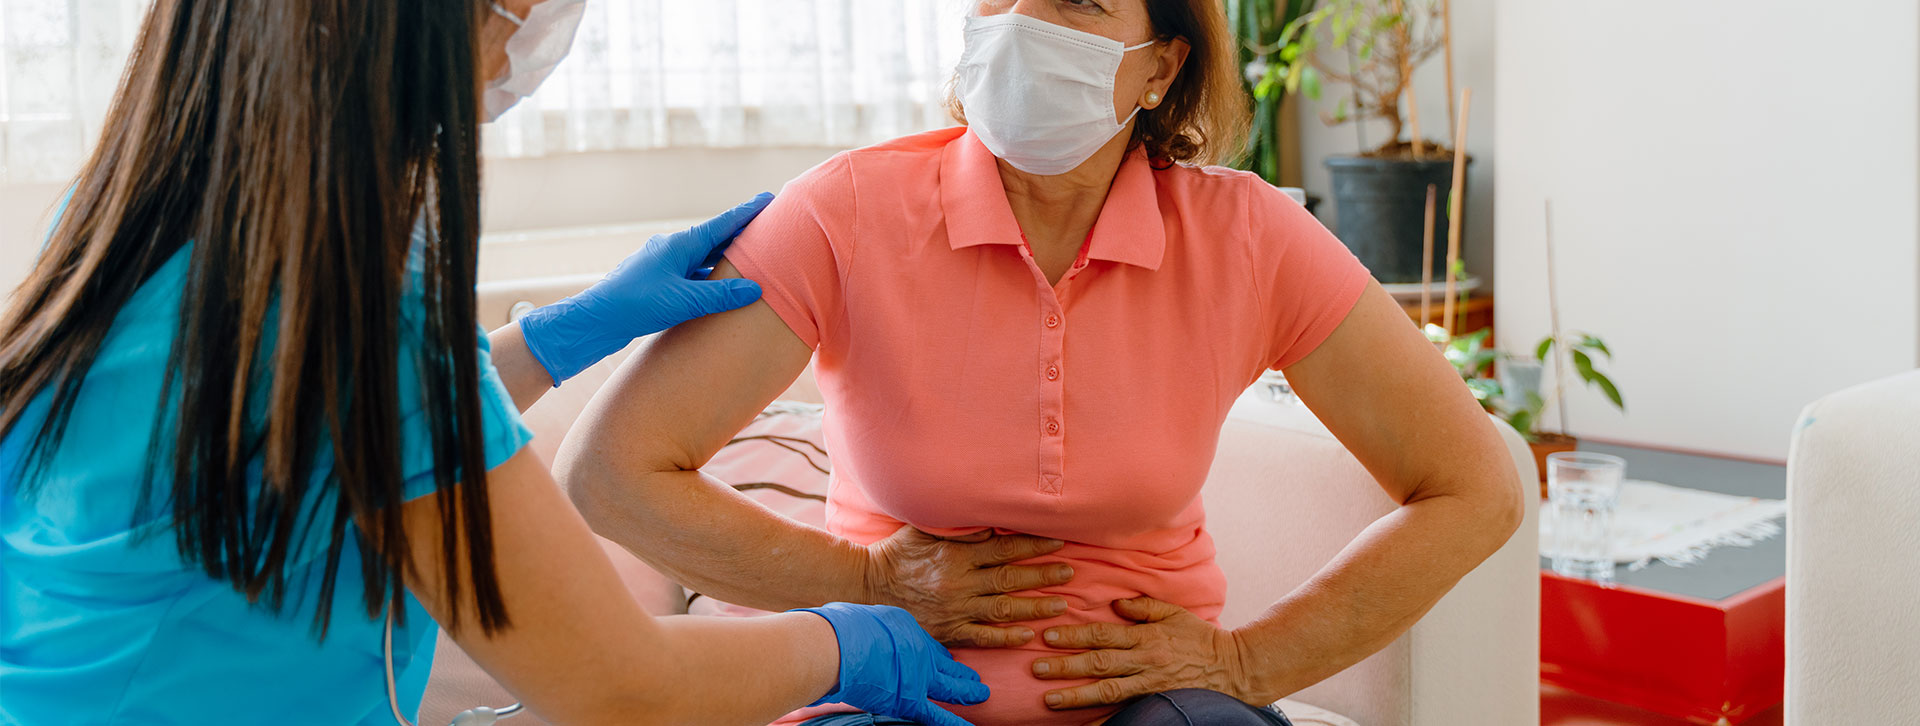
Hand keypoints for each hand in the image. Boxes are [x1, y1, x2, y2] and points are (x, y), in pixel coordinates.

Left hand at [517, 193, 771, 384]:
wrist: (595, 320)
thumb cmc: (635, 305)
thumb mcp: (683, 301)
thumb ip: (720, 295)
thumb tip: (756, 289)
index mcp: (679, 245)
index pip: (722, 224)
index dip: (748, 212)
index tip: (769, 199)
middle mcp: (672, 250)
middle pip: (715, 239)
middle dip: (741, 237)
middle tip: (769, 232)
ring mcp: (663, 265)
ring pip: (703, 259)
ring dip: (726, 260)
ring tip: (752, 262)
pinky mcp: (657, 282)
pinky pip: (692, 274)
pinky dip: (710, 277)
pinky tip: (720, 288)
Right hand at [796, 602, 989, 725]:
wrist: (838, 646)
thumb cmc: (840, 630)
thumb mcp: (863, 618)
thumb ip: (872, 631)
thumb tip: (861, 637)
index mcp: (906, 628)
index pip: (928, 645)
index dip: (939, 655)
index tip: (947, 659)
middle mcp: (918, 651)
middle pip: (945, 665)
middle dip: (961, 672)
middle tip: (974, 676)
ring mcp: (918, 675)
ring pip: (951, 687)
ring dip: (968, 692)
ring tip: (983, 694)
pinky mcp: (910, 699)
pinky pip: (937, 715)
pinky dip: (955, 723)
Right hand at [866, 526, 1076, 647]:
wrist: (866, 587)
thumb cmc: (896, 553)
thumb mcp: (923, 528)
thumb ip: (957, 525)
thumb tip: (988, 519)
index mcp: (957, 553)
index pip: (1004, 548)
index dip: (1033, 546)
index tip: (1058, 542)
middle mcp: (960, 580)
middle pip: (1010, 577)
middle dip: (1043, 575)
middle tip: (1070, 572)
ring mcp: (956, 607)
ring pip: (1003, 608)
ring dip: (1034, 606)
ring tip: (1060, 604)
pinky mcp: (948, 629)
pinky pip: (983, 636)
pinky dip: (1006, 636)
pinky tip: (1027, 635)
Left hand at [1031, 597, 1254, 711]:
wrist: (1233, 668)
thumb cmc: (1200, 638)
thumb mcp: (1174, 613)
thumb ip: (1143, 606)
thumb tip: (1114, 602)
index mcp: (1146, 636)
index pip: (1104, 634)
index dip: (1075, 635)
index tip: (1048, 635)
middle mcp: (1145, 661)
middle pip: (1099, 663)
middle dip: (1067, 666)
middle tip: (1037, 668)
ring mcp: (1150, 684)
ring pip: (1107, 691)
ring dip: (1077, 695)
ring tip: (1050, 699)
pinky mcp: (1155, 701)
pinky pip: (1126, 714)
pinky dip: (1105, 722)